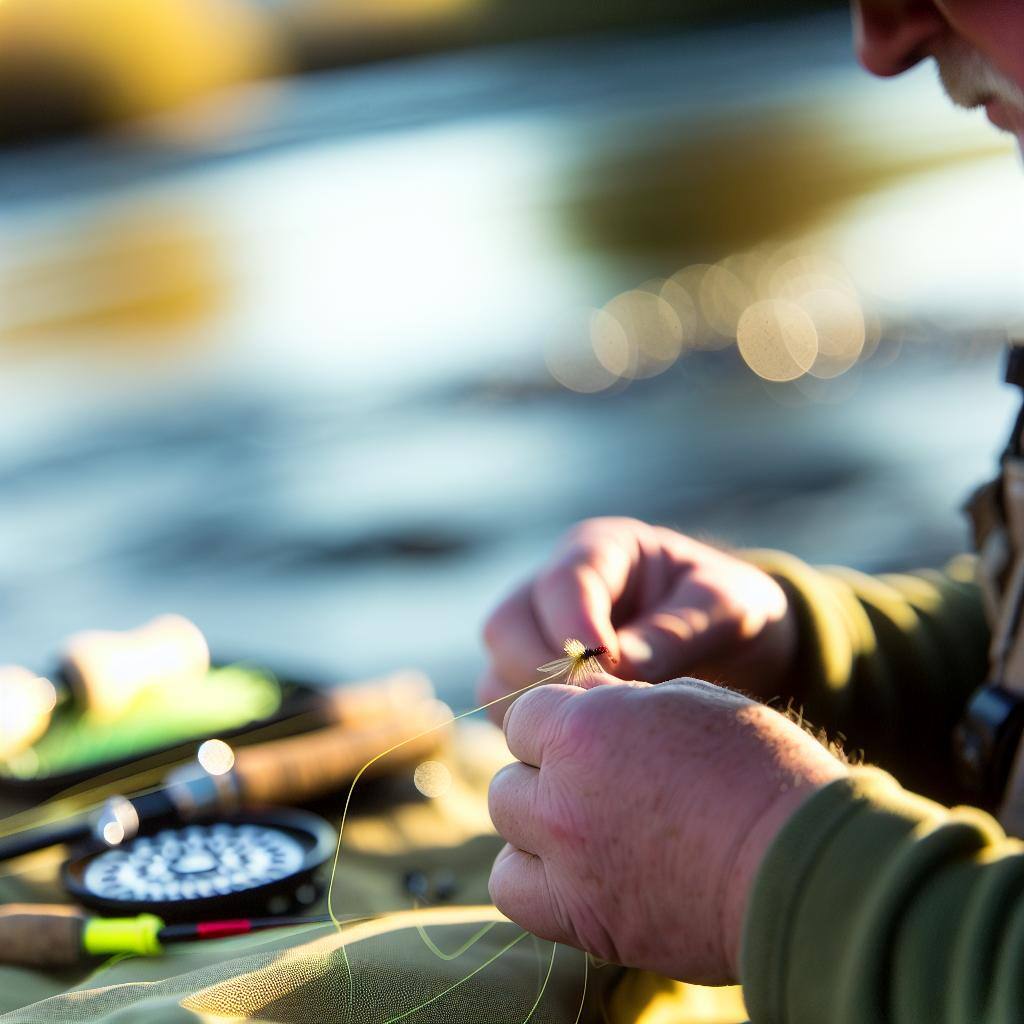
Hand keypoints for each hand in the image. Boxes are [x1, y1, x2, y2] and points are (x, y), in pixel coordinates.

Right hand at [479, 518, 796, 718]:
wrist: (730, 642)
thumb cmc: (729, 610)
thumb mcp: (724, 606)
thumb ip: (674, 630)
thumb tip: (617, 668)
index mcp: (599, 550)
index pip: (562, 581)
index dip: (575, 625)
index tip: (611, 668)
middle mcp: (551, 590)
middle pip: (507, 626)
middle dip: (546, 672)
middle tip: (602, 709)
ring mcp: (534, 638)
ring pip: (497, 673)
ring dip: (537, 709)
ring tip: (601, 732)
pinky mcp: (532, 685)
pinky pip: (508, 712)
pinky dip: (537, 733)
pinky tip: (588, 749)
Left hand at [487, 676, 845, 981]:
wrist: (801, 862)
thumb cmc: (758, 767)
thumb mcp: (690, 699)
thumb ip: (620, 700)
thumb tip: (583, 698)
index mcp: (584, 728)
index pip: (525, 715)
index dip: (558, 722)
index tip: (592, 735)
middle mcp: (561, 793)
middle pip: (510, 775)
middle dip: (545, 772)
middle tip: (597, 783)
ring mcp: (568, 861)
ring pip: (507, 828)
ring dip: (535, 823)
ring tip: (585, 827)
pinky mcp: (583, 919)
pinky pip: (515, 893)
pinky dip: (534, 880)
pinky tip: (574, 872)